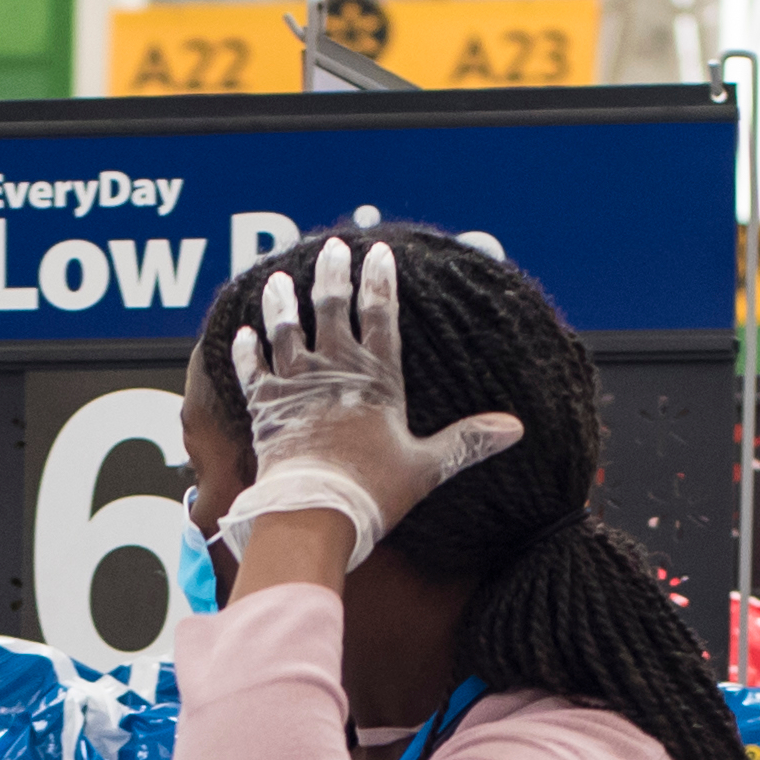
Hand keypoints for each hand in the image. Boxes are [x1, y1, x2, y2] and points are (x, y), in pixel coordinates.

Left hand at [220, 235, 524, 563]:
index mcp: (377, 377)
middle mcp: (333, 369)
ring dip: (282, 302)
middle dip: (332, 274)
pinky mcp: (264, 405)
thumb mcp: (428, 466)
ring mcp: (295, 383)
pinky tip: (243, 334)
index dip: (379, 280)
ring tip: (279, 280)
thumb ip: (468, 442)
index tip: (379, 251)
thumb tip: (515, 428)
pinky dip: (246, 350)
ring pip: (286, 328)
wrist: (314, 512)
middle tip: (332, 247)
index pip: (379, 314)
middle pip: (331, 308)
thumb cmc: (373, 492)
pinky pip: (251, 368)